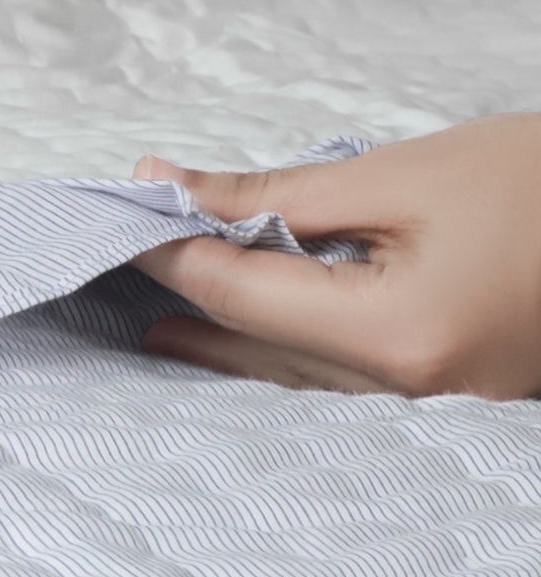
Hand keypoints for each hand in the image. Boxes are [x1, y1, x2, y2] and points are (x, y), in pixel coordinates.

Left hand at [136, 118, 540, 399]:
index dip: (165, 253)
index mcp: (397, 339)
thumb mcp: (399, 177)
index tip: (108, 218)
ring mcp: (448, 399)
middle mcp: (418, 390)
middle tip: (109, 280)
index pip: (239, 295)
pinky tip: (259, 338)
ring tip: (162, 322)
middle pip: (265, 349)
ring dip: (233, 342)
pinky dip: (295, 352)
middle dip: (188, 305)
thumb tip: (171, 187)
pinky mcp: (467, 386)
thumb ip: (276, 195)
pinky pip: (355, 378)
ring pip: (308, 377)